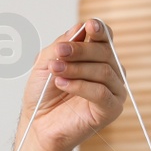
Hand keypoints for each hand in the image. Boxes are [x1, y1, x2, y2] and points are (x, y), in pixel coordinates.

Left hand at [16, 19, 125, 150]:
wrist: (38, 124)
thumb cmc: (43, 94)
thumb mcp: (45, 63)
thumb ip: (61, 45)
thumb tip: (80, 27)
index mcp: (96, 58)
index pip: (104, 38)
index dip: (99, 30)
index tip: (89, 25)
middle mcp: (109, 72)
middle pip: (104, 52)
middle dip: (80, 50)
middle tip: (59, 52)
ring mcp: (112, 91)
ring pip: (103, 71)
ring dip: (76, 68)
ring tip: (55, 71)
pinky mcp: (111, 109)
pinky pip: (101, 92)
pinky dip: (80, 86)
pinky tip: (62, 84)